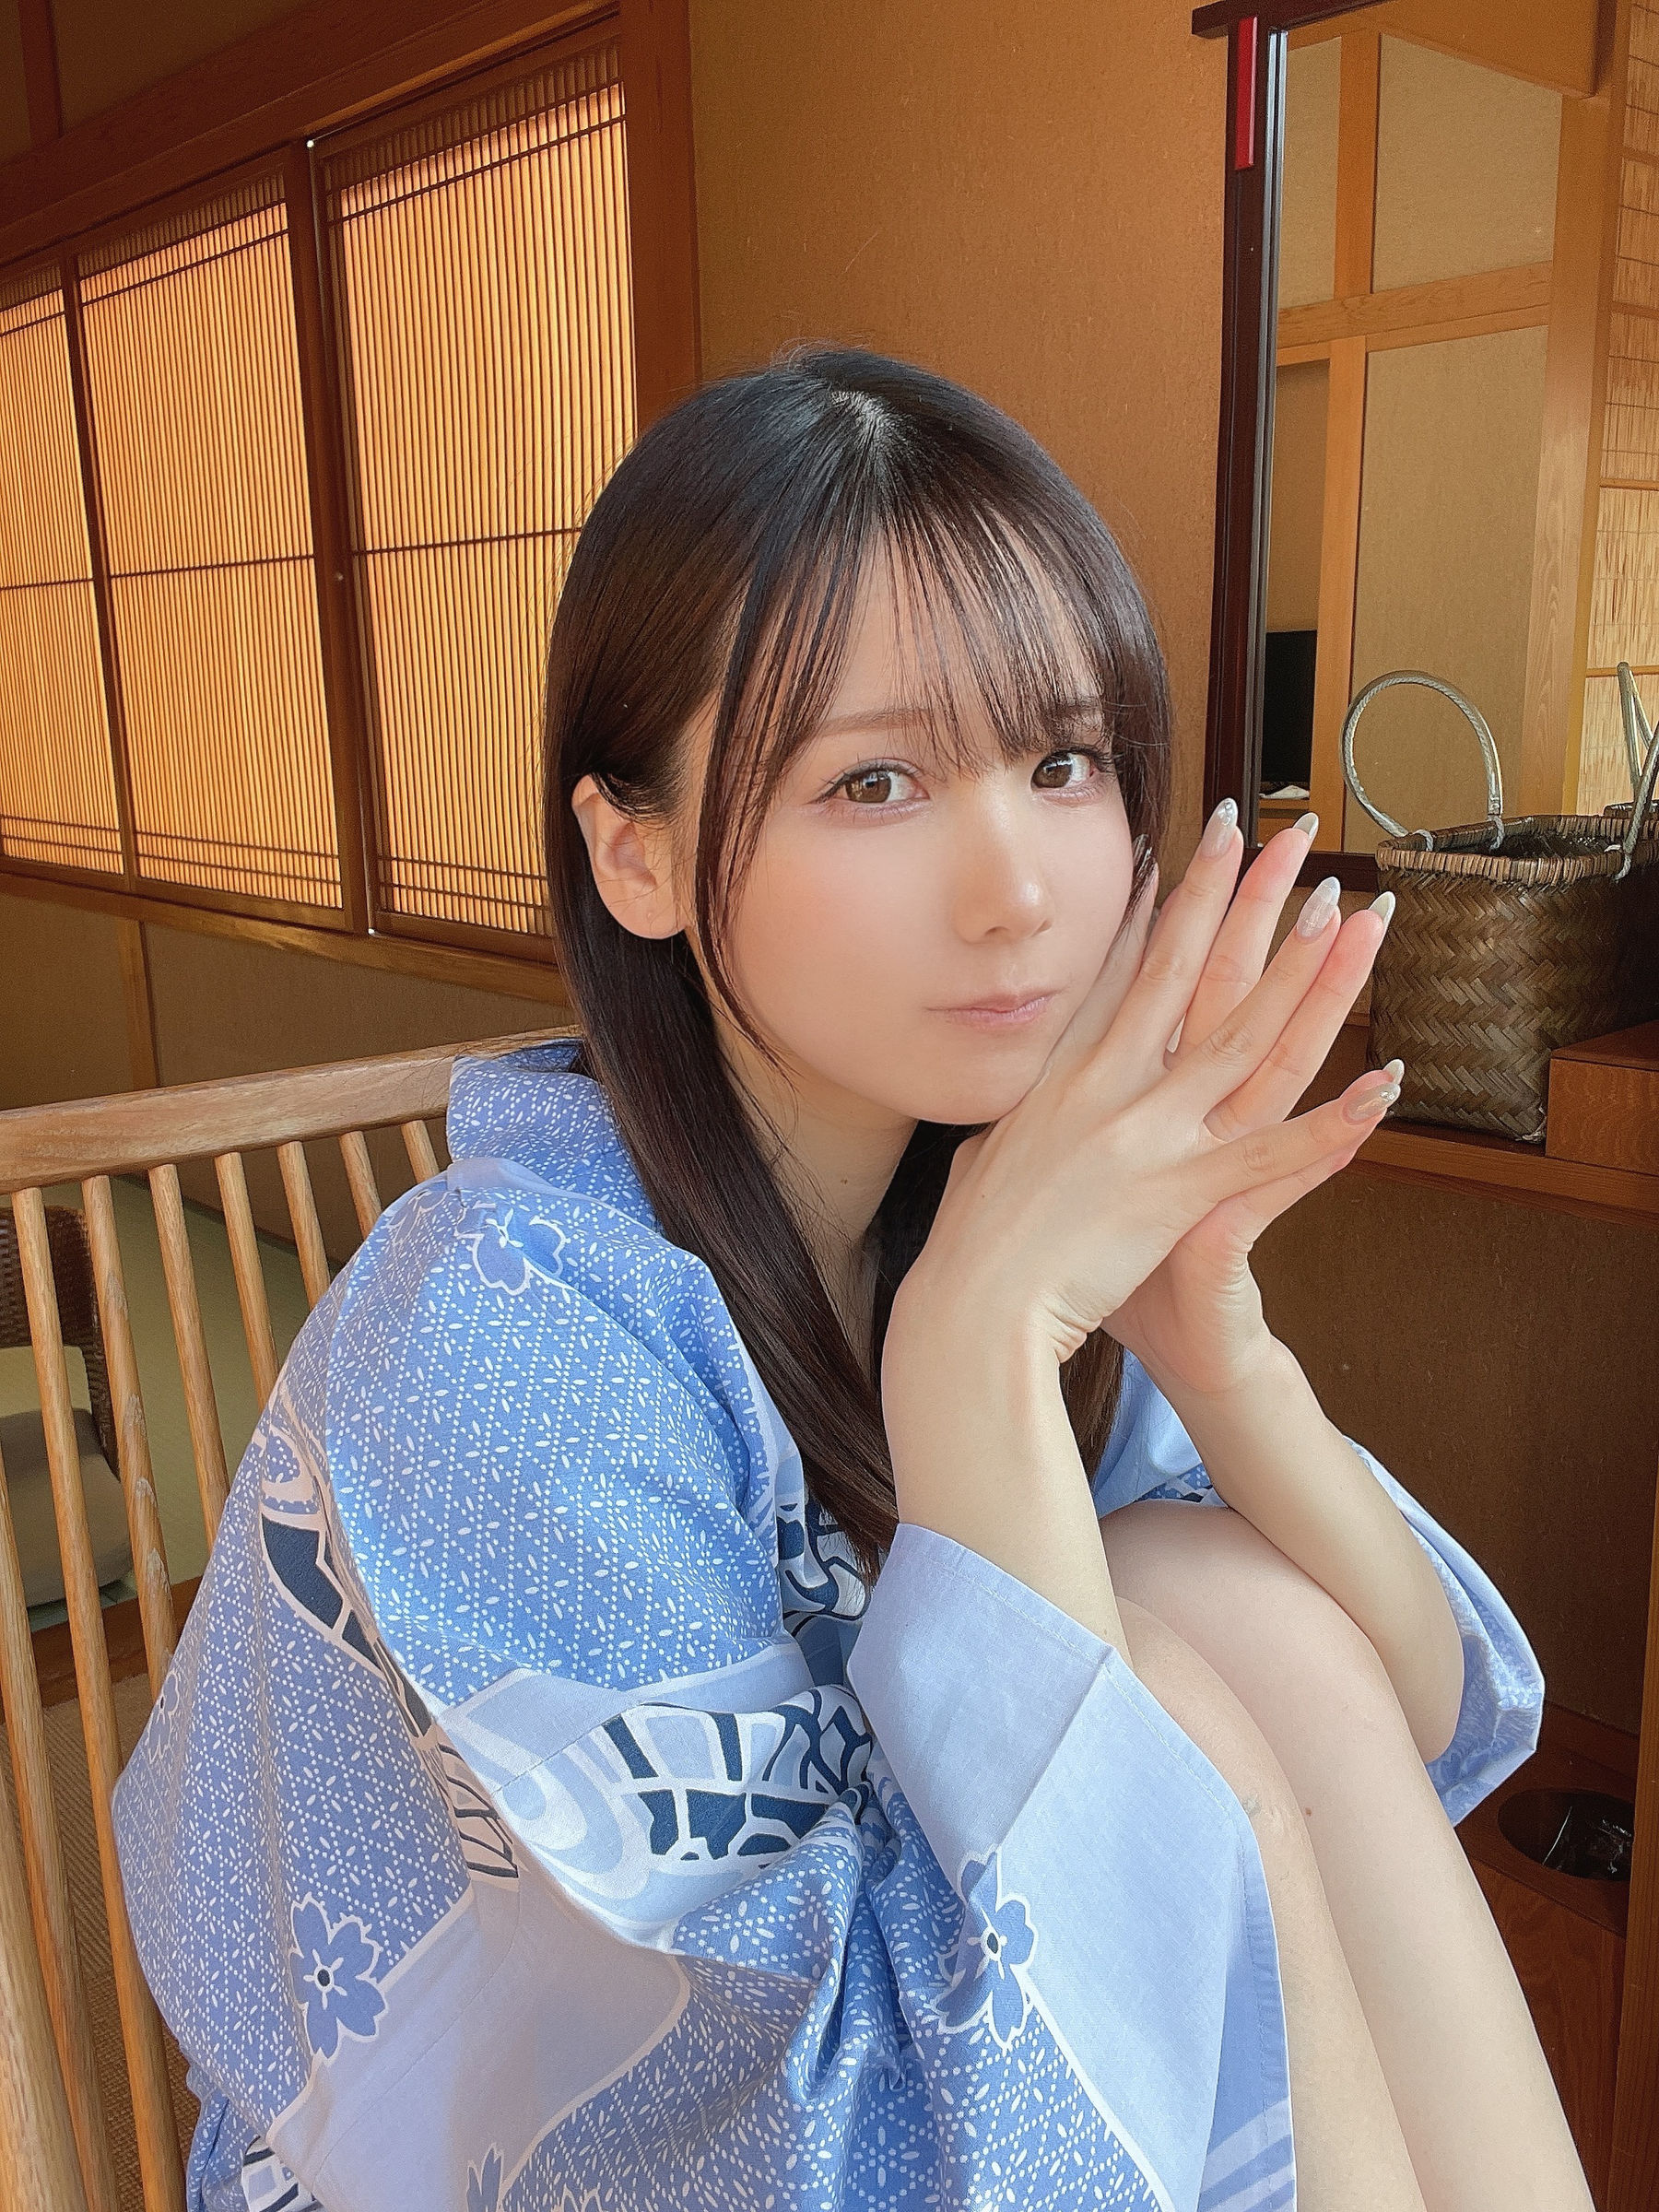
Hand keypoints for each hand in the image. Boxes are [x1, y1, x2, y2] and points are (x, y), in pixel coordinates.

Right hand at [888, 802, 1399, 1376]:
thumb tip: (1003, 1125)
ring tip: (1341, 912)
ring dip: (1297, 971)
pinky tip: (1380, 1088)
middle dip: (1234, 896)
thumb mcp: (982, 1166)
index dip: (1158, 913)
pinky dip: (1331, 1124)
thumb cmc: (969, 1250)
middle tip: (1275, 833)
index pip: (1120, 977)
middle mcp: (1107, 1089)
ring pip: (1240, 1037)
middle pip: (1183, 972)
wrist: (969, 1311)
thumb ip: (1009, 1135)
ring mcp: (1146, 1136)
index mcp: (1063, 1079)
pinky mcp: (1178, 1193)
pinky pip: (1271, 1153)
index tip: (1186, 857)